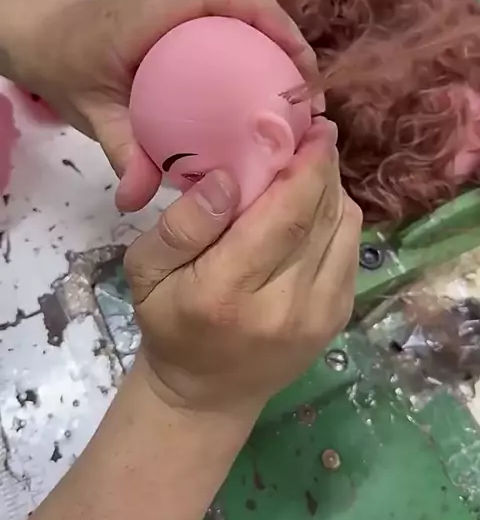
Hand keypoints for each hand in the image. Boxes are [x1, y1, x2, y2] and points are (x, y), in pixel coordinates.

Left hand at [3, 0, 318, 211]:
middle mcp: (174, 1)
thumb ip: (120, 150)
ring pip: (244, 11)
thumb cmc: (66, 65)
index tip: (298, 66)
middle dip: (288, 39)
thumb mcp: (91, 112)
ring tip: (299, 97)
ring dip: (279, 44)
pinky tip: (268, 95)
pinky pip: (232, 26)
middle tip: (309, 96)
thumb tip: (139, 201)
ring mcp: (183, 8)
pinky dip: (259, 51)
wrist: (45, 37)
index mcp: (153, 14)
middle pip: (247, 1)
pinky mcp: (187, 22)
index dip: (270, 22)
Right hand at [125, 121, 361, 421]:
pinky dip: (338, 217)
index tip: (311, 126)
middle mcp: (284, 306)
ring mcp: (319, 316)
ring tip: (311, 165)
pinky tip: (315, 206)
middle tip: (316, 131)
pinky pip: (350, 249)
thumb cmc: (170, 323)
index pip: (284, 216)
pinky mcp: (337, 319)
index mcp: (228, 291)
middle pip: (321, 216)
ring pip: (344, 229)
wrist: (207, 392)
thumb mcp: (146, 272)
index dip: (306, 166)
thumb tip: (226, 178)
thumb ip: (181, 226)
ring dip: (333, 188)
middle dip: (324, 165)